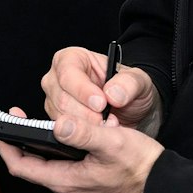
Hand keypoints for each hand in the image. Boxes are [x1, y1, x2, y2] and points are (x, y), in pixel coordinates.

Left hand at [0, 104, 162, 192]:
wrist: (165, 186)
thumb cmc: (142, 167)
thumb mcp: (112, 142)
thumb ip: (83, 133)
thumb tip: (57, 124)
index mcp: (67, 180)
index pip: (22, 167)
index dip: (7, 148)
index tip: (1, 130)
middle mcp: (68, 186)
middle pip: (31, 166)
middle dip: (20, 143)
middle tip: (18, 119)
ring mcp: (78, 186)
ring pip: (47, 165)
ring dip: (38, 145)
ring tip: (36, 123)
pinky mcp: (88, 182)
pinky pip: (63, 166)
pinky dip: (56, 150)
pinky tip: (64, 135)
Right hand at [40, 46, 161, 134]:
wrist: (128, 110)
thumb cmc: (129, 89)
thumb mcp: (139, 81)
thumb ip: (129, 83)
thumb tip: (112, 93)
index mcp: (71, 58)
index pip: (68, 73)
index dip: (83, 90)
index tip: (101, 104)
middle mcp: (57, 78)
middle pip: (62, 98)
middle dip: (87, 113)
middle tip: (109, 119)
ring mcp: (54, 99)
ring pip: (62, 117)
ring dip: (87, 125)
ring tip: (108, 124)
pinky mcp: (56, 118)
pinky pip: (64, 130)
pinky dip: (83, 134)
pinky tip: (99, 130)